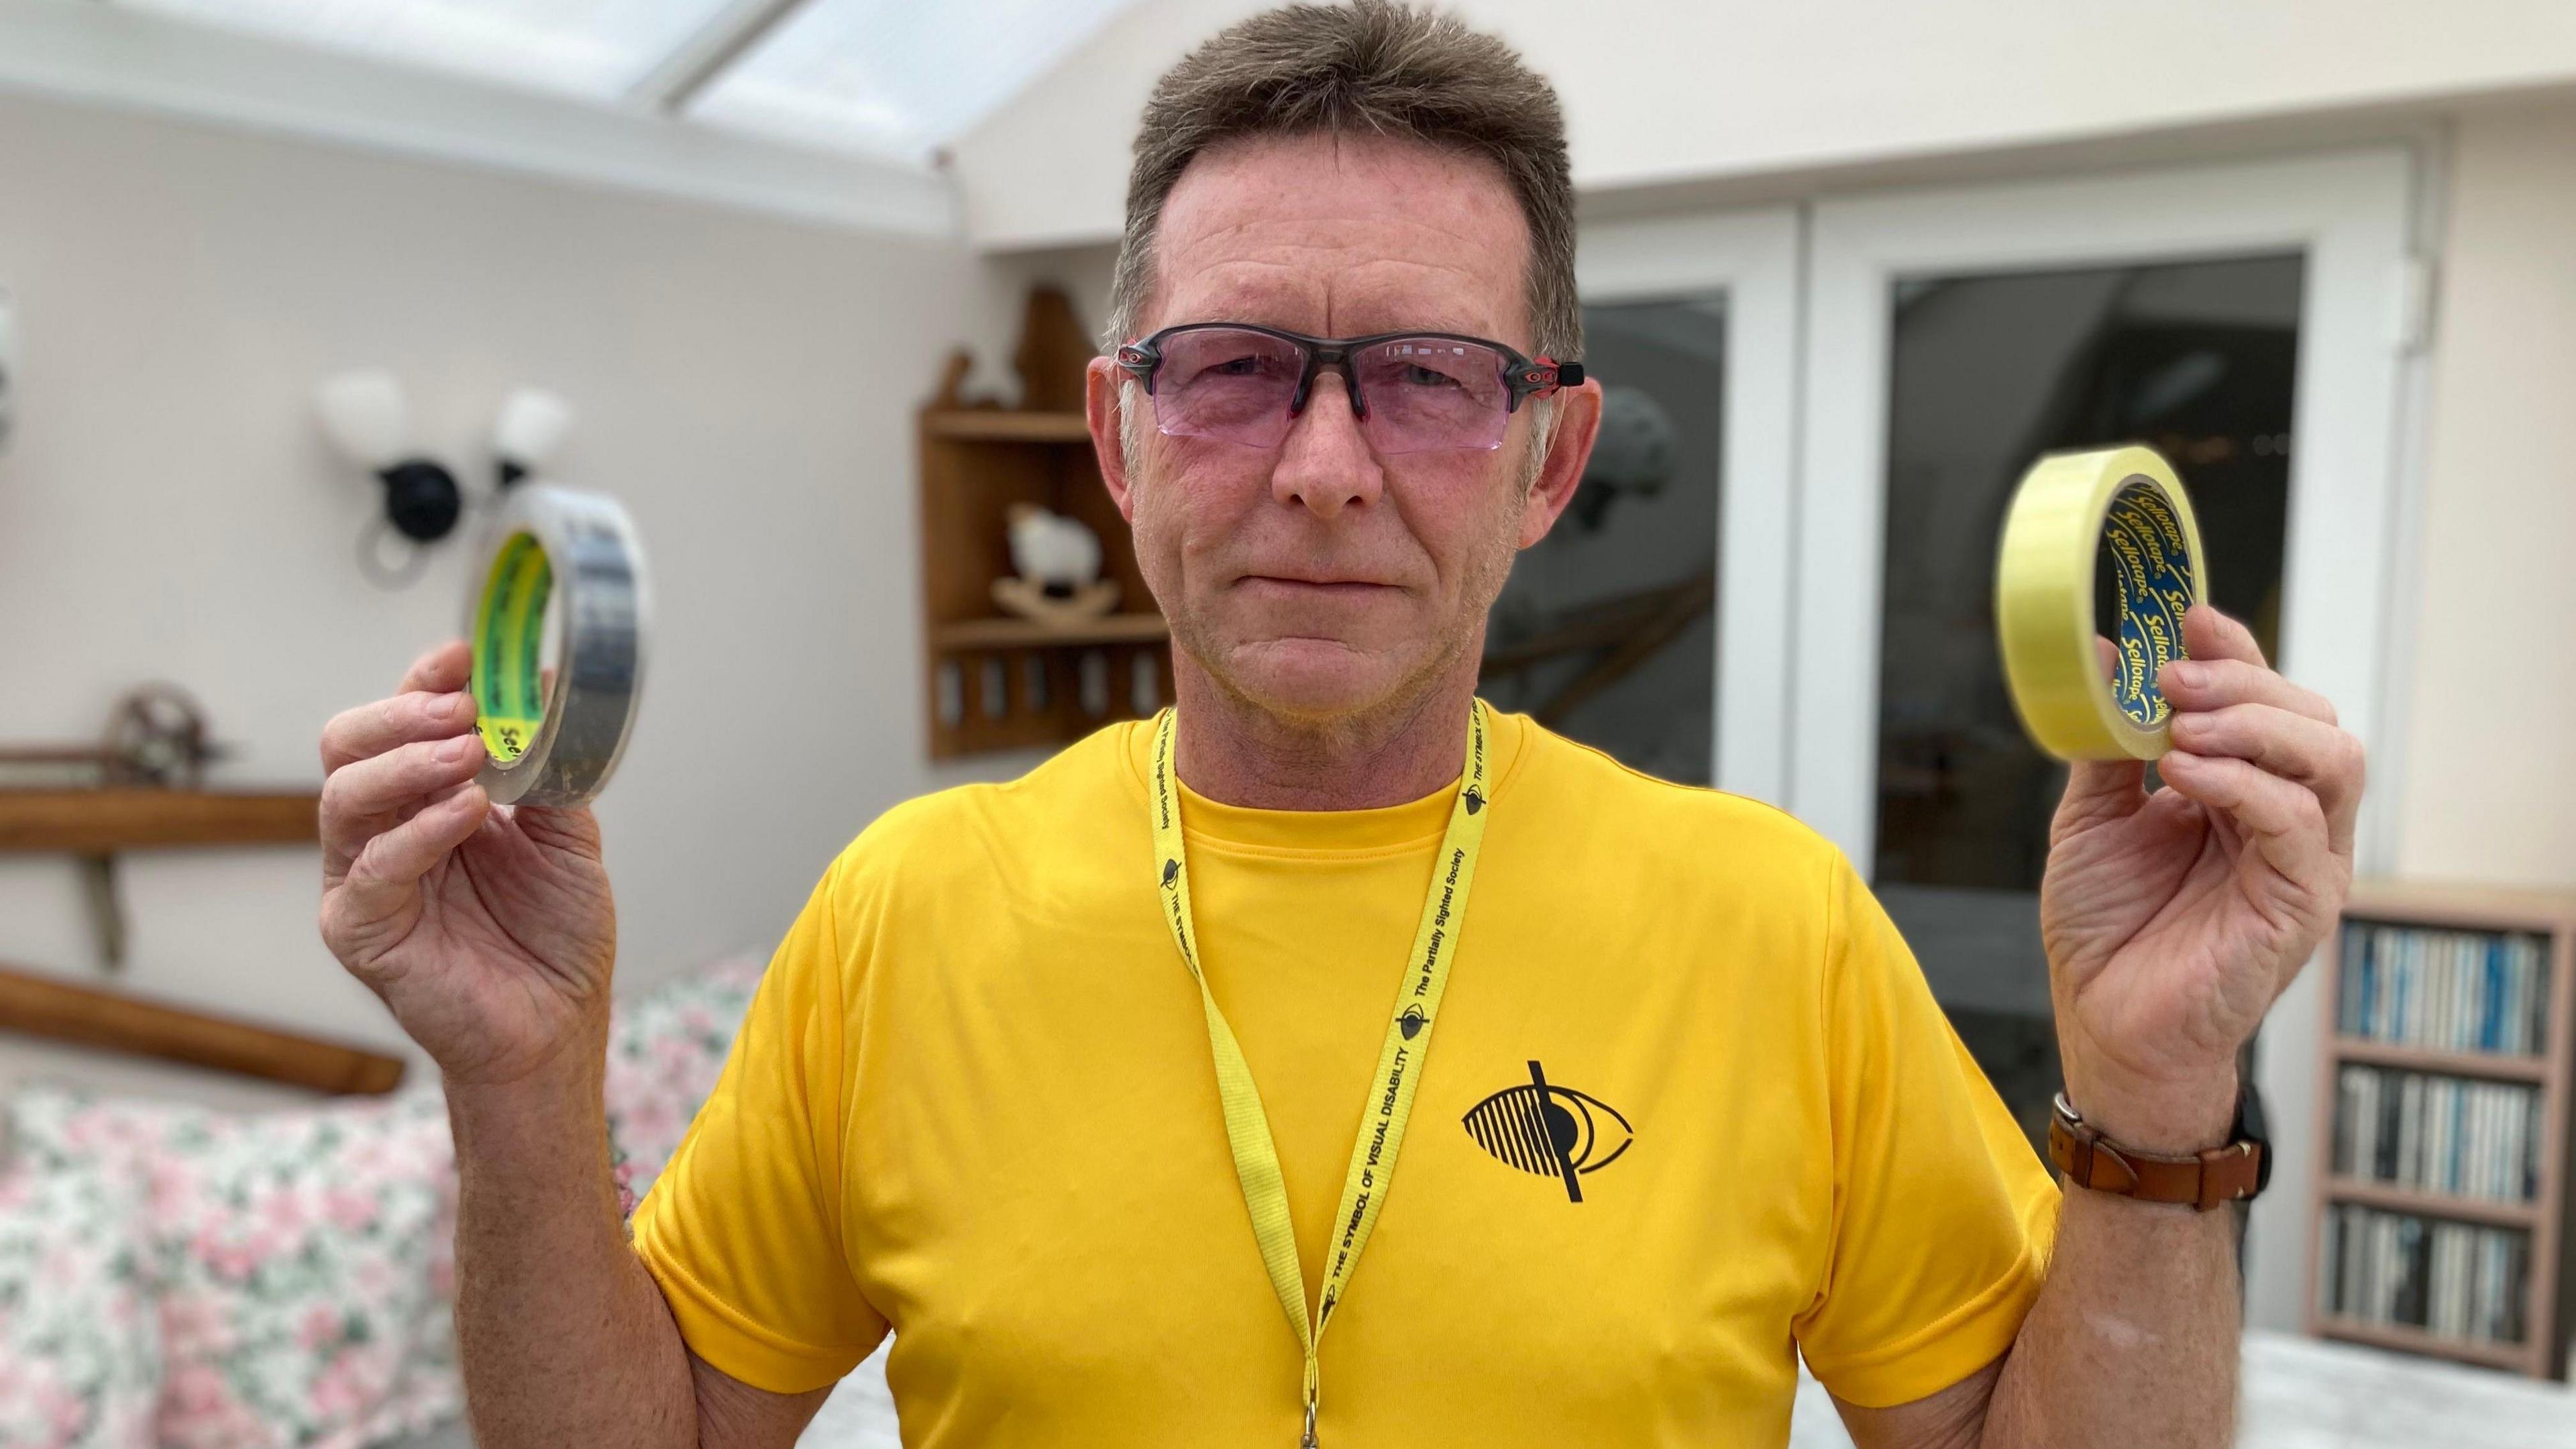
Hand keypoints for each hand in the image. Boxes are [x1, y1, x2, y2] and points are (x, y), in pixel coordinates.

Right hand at [318, 641, 615, 1087]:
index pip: (399, 723)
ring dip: (407, 763)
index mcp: (423, 800)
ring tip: (470, 754)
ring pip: (343, 796)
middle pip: (347, 746)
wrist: (557, 1027)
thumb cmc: (556, 938)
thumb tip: (547, 686)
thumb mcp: (565, 836)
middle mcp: (381, 831)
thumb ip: (548, 770)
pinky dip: (418, 832)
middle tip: (462, 709)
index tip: (466, 654)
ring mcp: (361, 879)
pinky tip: (469, 811)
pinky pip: (370, 869)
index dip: (424, 682)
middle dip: (402, 714)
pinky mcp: (359, 929)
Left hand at [2040, 605, 2362, 1150]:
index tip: (2187, 621)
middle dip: (2244, 684)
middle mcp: (2286, 819)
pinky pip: (2297, 823)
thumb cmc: (2107, 931)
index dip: (2236, 655)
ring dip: (2255, 727)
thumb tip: (2101, 657)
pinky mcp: (2303, 903)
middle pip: (2311, 718)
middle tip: (2172, 679)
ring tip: (2181, 728)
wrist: (2105, 1024)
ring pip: (2330, 759)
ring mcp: (2304, 860)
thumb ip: (2106, 745)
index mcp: (2242, 791)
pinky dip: (2244, 785)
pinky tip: (2184, 776)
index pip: (2266, 702)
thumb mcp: (2092, 819)